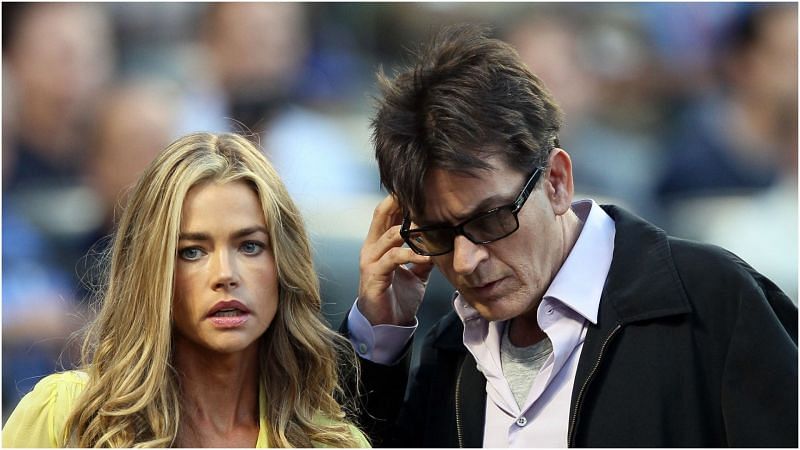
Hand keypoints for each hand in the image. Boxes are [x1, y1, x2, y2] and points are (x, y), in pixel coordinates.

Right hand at [357, 195, 434, 325]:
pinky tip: (427, 255)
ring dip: (411, 229)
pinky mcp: (374, 276)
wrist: (385, 325)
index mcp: (379, 244)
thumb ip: (423, 254)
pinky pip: (393, 258)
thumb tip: (443, 242)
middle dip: (399, 202)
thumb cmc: (397, 296)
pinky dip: (411, 254)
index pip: (386, 212)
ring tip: (430, 225)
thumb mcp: (415, 272)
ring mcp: (371, 261)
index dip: (399, 198)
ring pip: (389, 235)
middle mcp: (371, 248)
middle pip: (381, 215)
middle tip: (421, 194)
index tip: (419, 188)